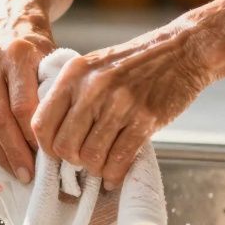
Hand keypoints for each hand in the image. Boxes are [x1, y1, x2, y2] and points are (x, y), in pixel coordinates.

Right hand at [0, 33, 53, 182]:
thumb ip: (54, 98)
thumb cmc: (39, 56)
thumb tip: (60, 146)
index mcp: (17, 53)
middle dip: (13, 152)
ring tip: (13, 171)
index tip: (45, 158)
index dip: (32, 138)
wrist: (11, 29)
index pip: (23, 107)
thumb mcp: (53, 67)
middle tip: (27, 175)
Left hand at [31, 27, 211, 190]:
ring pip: (91, 156)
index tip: (57, 153)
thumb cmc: (137, 61)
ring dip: (95, 168)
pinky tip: (115, 175)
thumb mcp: (95, 65)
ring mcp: (120, 104)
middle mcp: (93, 88)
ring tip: (102, 165)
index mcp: (74, 73)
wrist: (183, 50)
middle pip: (64, 145)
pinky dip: (114, 174)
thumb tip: (52, 134)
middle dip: (72, 161)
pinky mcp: (145, 119)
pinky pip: (119, 160)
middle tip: (82, 160)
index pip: (41, 122)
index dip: (46, 146)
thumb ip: (72, 93)